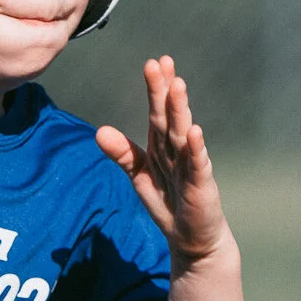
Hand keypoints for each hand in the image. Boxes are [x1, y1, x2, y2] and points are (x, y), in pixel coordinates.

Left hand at [96, 55, 229, 264]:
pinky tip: (194, 131)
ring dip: (181, 111)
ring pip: (182, 135)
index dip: (156, 89)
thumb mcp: (140, 176)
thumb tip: (99, 131)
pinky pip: (197, 165)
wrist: (192, 238)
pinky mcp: (201, 186)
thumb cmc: (169, 203)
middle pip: (169, 117)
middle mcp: (178, 151)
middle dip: (165, 91)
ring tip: (178, 86)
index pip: (157, 113)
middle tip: (162, 62)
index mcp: (162, 146)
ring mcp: (191, 167)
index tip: (153, 63)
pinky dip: (195, 149)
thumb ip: (123, 153)